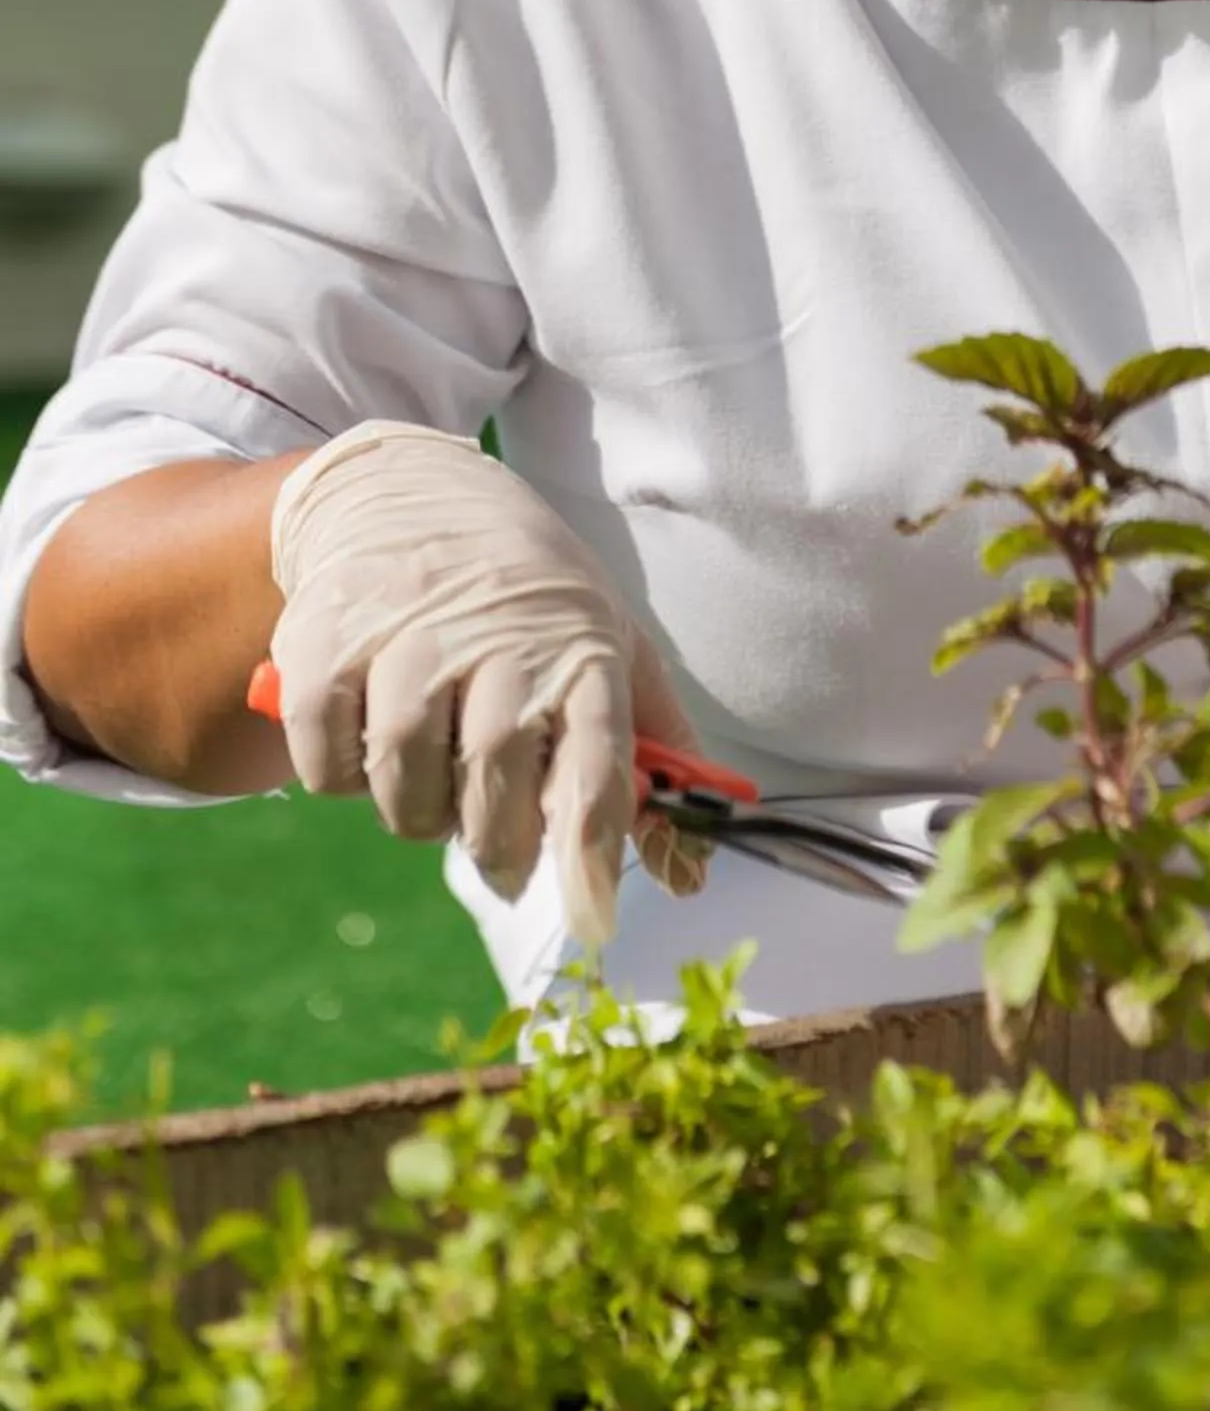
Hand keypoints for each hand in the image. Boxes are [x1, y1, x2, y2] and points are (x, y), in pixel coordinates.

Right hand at [267, 420, 707, 947]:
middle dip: (498, 848)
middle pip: (492, 797)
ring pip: (405, 792)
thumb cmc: (529, 594)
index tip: (592, 923)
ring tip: (436, 772)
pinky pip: (328, 767)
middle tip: (499, 845)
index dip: (591, 858)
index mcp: (580, 648)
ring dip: (418, 813)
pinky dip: (344, 777)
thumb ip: (652, 758)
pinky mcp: (322, 645)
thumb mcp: (610, 643)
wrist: (405, 487)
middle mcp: (495, 640)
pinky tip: (370, 734)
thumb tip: (687, 877)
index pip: (596, 768)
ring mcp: (403, 639)